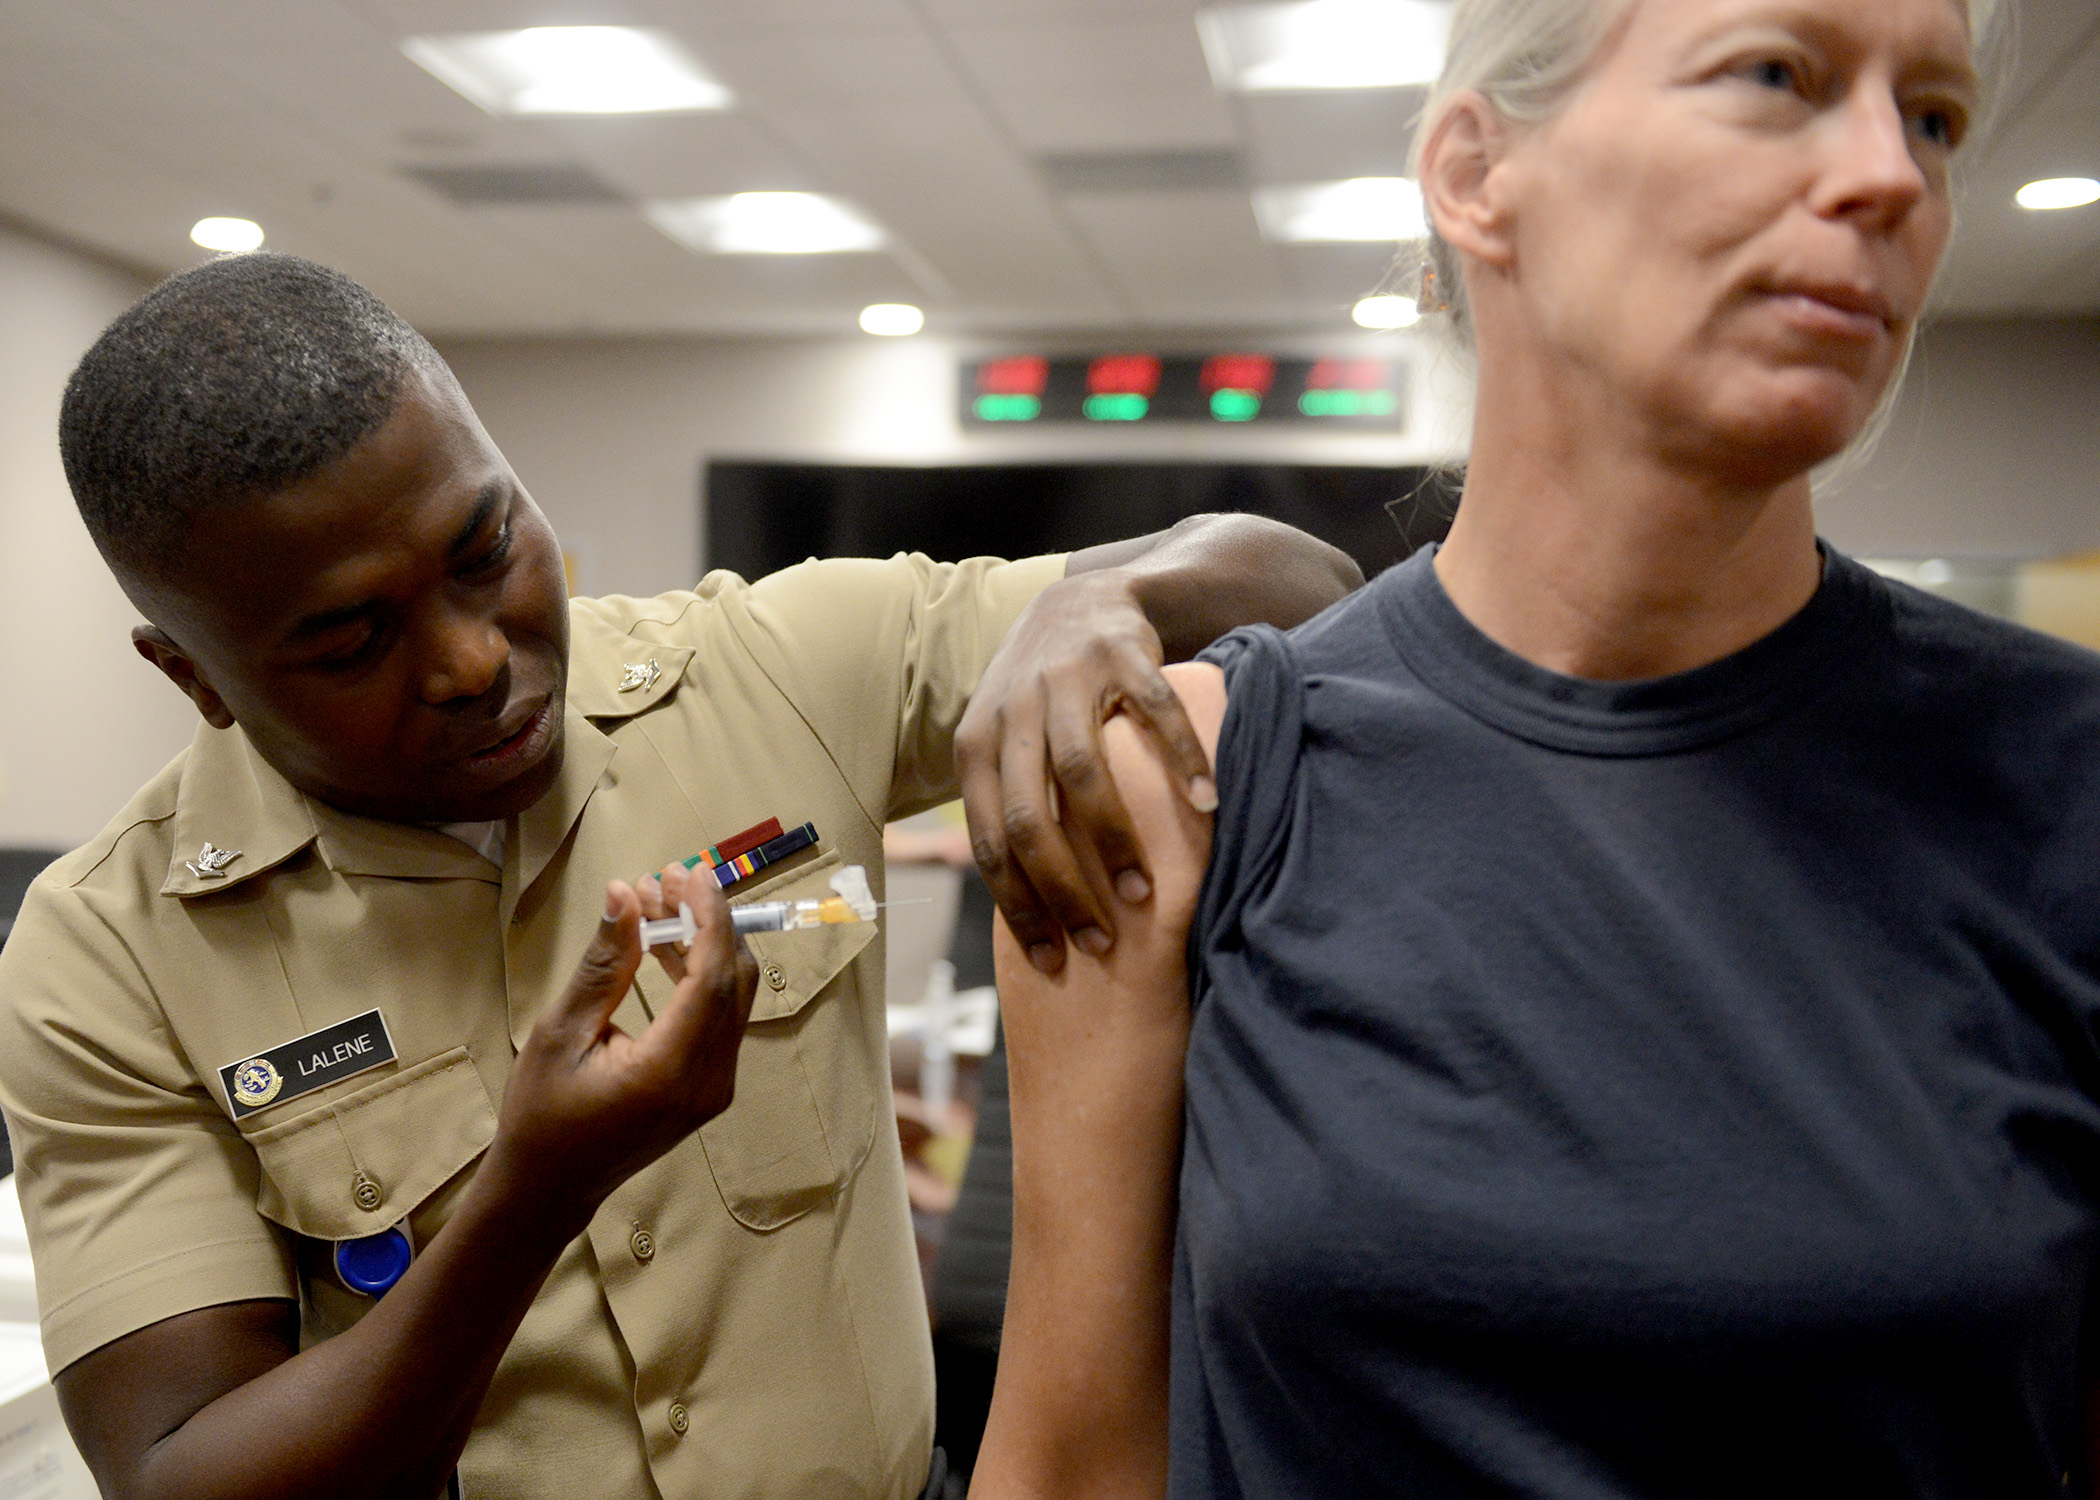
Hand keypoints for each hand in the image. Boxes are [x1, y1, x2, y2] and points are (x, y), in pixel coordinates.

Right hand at [489, 869, 756, 1232]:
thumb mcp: (561, 1033)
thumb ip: (603, 965)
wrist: (549, 1188)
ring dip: (702, 945)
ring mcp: (715, 1088)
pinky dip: (699, 977)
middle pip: (733, 980)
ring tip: (656, 903)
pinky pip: (719, 1018)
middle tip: (665, 880)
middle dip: (707, 921)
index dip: (708, 916)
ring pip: (730, 996)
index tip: (690, 872)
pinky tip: (662, 946)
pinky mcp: (709, 1088)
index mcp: (672, 1069)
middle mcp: (709, 1080)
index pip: (712, 975)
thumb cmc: (542, 1115)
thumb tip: (624, 896)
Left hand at [957, 568, 1216, 978]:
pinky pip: (1155, 714)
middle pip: (1029, 817)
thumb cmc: (1040, 697)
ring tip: (1142, 894)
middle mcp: (1012, 712)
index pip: (987, 840)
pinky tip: (1207, 806)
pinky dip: (1182, 762)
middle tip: (1101, 940)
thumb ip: (1001, 806)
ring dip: (1113, 841)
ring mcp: (1067, 681)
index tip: (1051, 958)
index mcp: (975, 744)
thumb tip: (1015, 906)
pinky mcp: (1122, 656)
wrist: (1078, 600)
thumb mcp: (1001, 743)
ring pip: (1083, 774)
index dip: (1018, 904)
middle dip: (1065, 889)